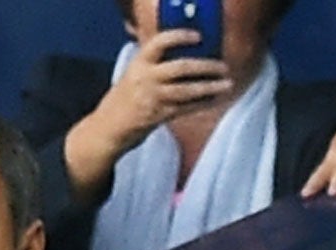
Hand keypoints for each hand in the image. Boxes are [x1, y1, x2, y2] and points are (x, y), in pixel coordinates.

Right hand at [66, 30, 231, 196]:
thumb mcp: (134, 73)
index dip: (180, 37)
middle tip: (223, 66)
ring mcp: (153, 98)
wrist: (109, 126)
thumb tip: (182, 54)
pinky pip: (187, 108)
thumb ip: (153, 63)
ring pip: (187, 90)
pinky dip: (203, 103)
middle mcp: (146, 78)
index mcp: (139, 62)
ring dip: (210, 87)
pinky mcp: (159, 116)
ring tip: (227, 84)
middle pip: (181, 67)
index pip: (160, 42)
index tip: (198, 37)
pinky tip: (215, 99)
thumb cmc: (125, 98)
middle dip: (206, 66)